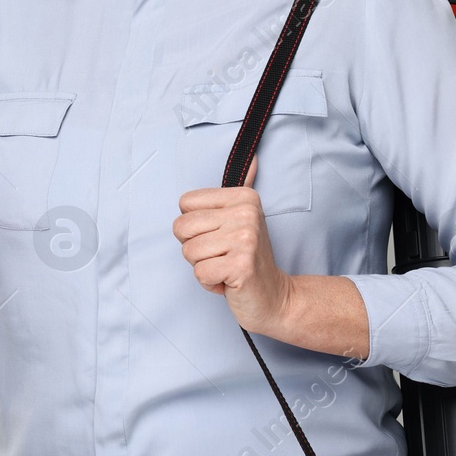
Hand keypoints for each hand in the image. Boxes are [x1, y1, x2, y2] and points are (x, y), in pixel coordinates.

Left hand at [172, 156, 293, 334]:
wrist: (275, 297)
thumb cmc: (247, 259)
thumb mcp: (242, 220)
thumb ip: (241, 190)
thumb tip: (255, 158)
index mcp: (243, 197)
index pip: (184, 204)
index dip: (194, 227)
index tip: (219, 236)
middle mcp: (246, 213)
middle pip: (181, 227)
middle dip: (194, 248)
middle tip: (221, 255)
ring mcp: (245, 239)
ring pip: (188, 252)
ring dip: (202, 267)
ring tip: (226, 267)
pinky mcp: (242, 266)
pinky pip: (200, 272)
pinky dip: (209, 283)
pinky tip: (229, 281)